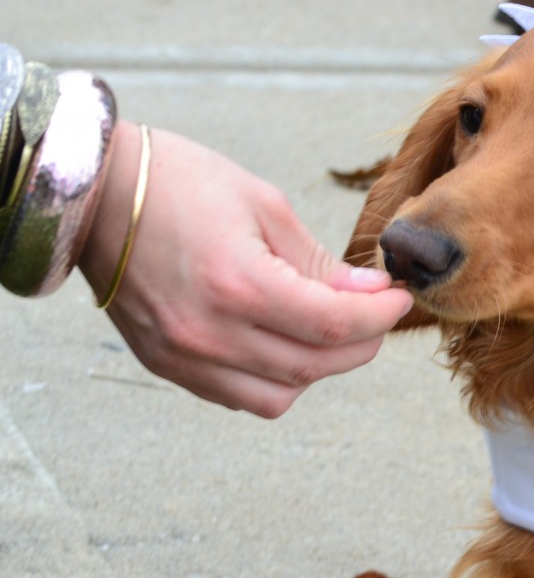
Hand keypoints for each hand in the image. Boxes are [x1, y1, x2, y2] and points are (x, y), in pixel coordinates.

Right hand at [79, 121, 413, 416]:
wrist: (90, 193)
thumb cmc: (177, 182)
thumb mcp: (263, 204)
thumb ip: (319, 261)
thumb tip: (370, 293)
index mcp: (237, 284)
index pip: (335, 325)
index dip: (380, 316)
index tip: (399, 297)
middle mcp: (208, 332)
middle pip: (314, 365)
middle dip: (361, 342)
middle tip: (376, 312)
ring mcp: (182, 356)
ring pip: (280, 395)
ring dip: (319, 367)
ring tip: (331, 328)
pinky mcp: (165, 365)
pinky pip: (239, 396)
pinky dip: (275, 378)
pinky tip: (285, 341)